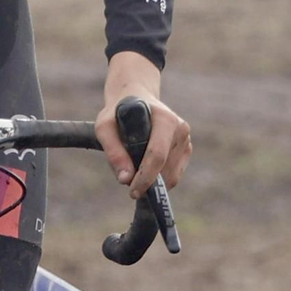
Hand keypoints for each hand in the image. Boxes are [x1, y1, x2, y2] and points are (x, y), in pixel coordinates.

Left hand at [96, 50, 191, 197]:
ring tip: (134, 170)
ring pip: (172, 174)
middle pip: (166, 167)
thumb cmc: (117, 113)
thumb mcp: (104, 127)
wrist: (134, 99)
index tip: (132, 192)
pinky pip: (175, 173)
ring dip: (153, 180)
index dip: (145, 177)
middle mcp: (180, 128)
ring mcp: (186, 139)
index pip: (157, 155)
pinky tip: (145, 168)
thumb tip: (125, 179)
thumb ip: (113, 152)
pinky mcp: (186, 148)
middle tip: (130, 188)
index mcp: (165, 119)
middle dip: (148, 182)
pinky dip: (160, 177)